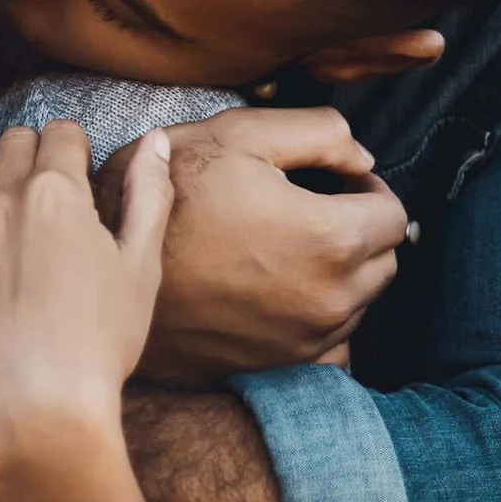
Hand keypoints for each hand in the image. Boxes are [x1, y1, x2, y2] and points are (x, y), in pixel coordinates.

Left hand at [0, 121, 173, 446]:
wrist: (34, 407)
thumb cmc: (98, 342)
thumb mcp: (141, 267)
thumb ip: (149, 195)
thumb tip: (157, 140)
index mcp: (58, 192)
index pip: (61, 132)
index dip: (75, 150)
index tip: (79, 176)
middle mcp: (0, 200)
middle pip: (13, 142)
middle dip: (32, 157)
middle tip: (46, 198)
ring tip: (3, 211)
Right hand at [96, 108, 406, 385]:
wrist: (107, 272)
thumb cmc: (169, 200)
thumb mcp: (234, 135)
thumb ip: (318, 133)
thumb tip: (362, 158)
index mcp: (332, 237)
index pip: (393, 213)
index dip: (365, 189)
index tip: (334, 182)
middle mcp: (332, 298)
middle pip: (383, 261)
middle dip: (357, 232)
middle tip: (306, 213)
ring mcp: (307, 341)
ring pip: (358, 303)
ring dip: (338, 276)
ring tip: (281, 251)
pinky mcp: (280, 368)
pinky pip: (329, 348)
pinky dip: (317, 323)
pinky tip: (278, 299)